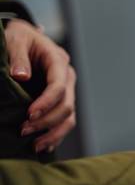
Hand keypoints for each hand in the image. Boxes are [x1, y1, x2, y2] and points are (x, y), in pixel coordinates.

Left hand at [4, 19, 76, 152]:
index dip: (46, 103)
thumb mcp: (15, 39)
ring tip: (34, 146)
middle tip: (23, 131)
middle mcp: (67, 78)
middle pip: (66, 106)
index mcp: (58, 61)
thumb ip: (18, 56)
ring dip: (53, 133)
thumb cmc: (20, 38)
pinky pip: (65, 121)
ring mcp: (67, 90)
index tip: (28, 115)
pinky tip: (43, 146)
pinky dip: (56, 135)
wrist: (25, 39)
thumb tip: (21, 76)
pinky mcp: (61, 100)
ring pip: (69, 117)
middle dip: (46, 121)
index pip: (58, 86)